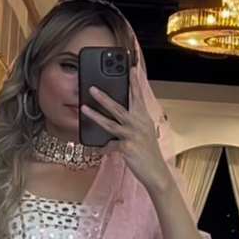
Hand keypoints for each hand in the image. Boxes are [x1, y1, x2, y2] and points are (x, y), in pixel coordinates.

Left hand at [80, 69, 170, 196]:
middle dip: (104, 97)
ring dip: (95, 115)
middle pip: (119, 107)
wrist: (156, 172)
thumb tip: (120, 114)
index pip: (137, 95)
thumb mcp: (145, 133)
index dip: (134, 81)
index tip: (131, 67)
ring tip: (83, 108)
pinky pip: (110, 146)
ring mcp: (133, 135)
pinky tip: (96, 150)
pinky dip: (102, 148)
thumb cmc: (149, 153)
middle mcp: (138, 124)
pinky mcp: (127, 148)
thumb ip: (135, 121)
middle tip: (92, 88)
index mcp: (143, 118)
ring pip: (110, 123)